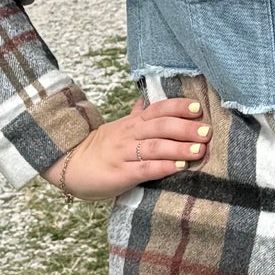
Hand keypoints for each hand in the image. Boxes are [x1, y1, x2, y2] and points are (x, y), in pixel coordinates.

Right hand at [50, 96, 210, 201]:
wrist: (68, 165)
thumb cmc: (101, 148)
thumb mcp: (119, 128)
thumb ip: (136, 116)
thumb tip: (145, 101)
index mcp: (132, 122)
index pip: (157, 109)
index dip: (178, 106)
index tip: (198, 107)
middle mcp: (130, 135)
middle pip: (160, 126)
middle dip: (185, 128)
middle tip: (206, 131)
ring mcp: (124, 154)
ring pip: (155, 147)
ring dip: (179, 148)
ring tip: (199, 150)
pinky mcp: (120, 174)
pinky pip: (145, 169)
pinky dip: (164, 167)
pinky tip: (180, 167)